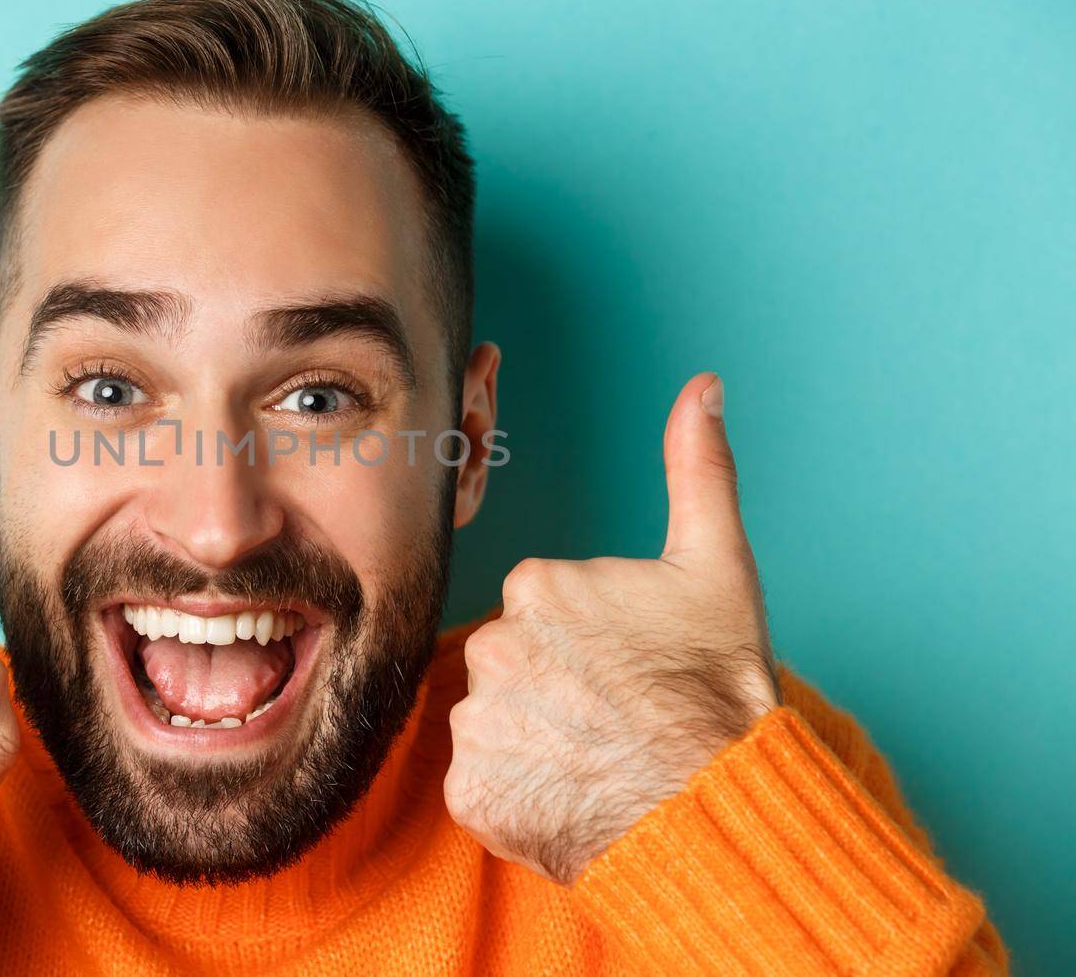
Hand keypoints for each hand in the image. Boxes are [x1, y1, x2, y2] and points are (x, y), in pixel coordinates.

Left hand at [444, 371, 777, 883]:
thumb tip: (704, 386)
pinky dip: (517, 796)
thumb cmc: (719, 689)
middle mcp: (490, 645)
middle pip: (511, 663)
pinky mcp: (470, 792)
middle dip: (553, 688)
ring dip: (533, 742)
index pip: (541, 610)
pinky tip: (567, 795)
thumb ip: (699, 469)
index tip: (627, 667)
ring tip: (595, 758)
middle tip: (614, 715)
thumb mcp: (719, 566)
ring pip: (494, 724)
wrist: (718, 805)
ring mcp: (476, 723)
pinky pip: (481, 786)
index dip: (589, 641)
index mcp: (535, 585)